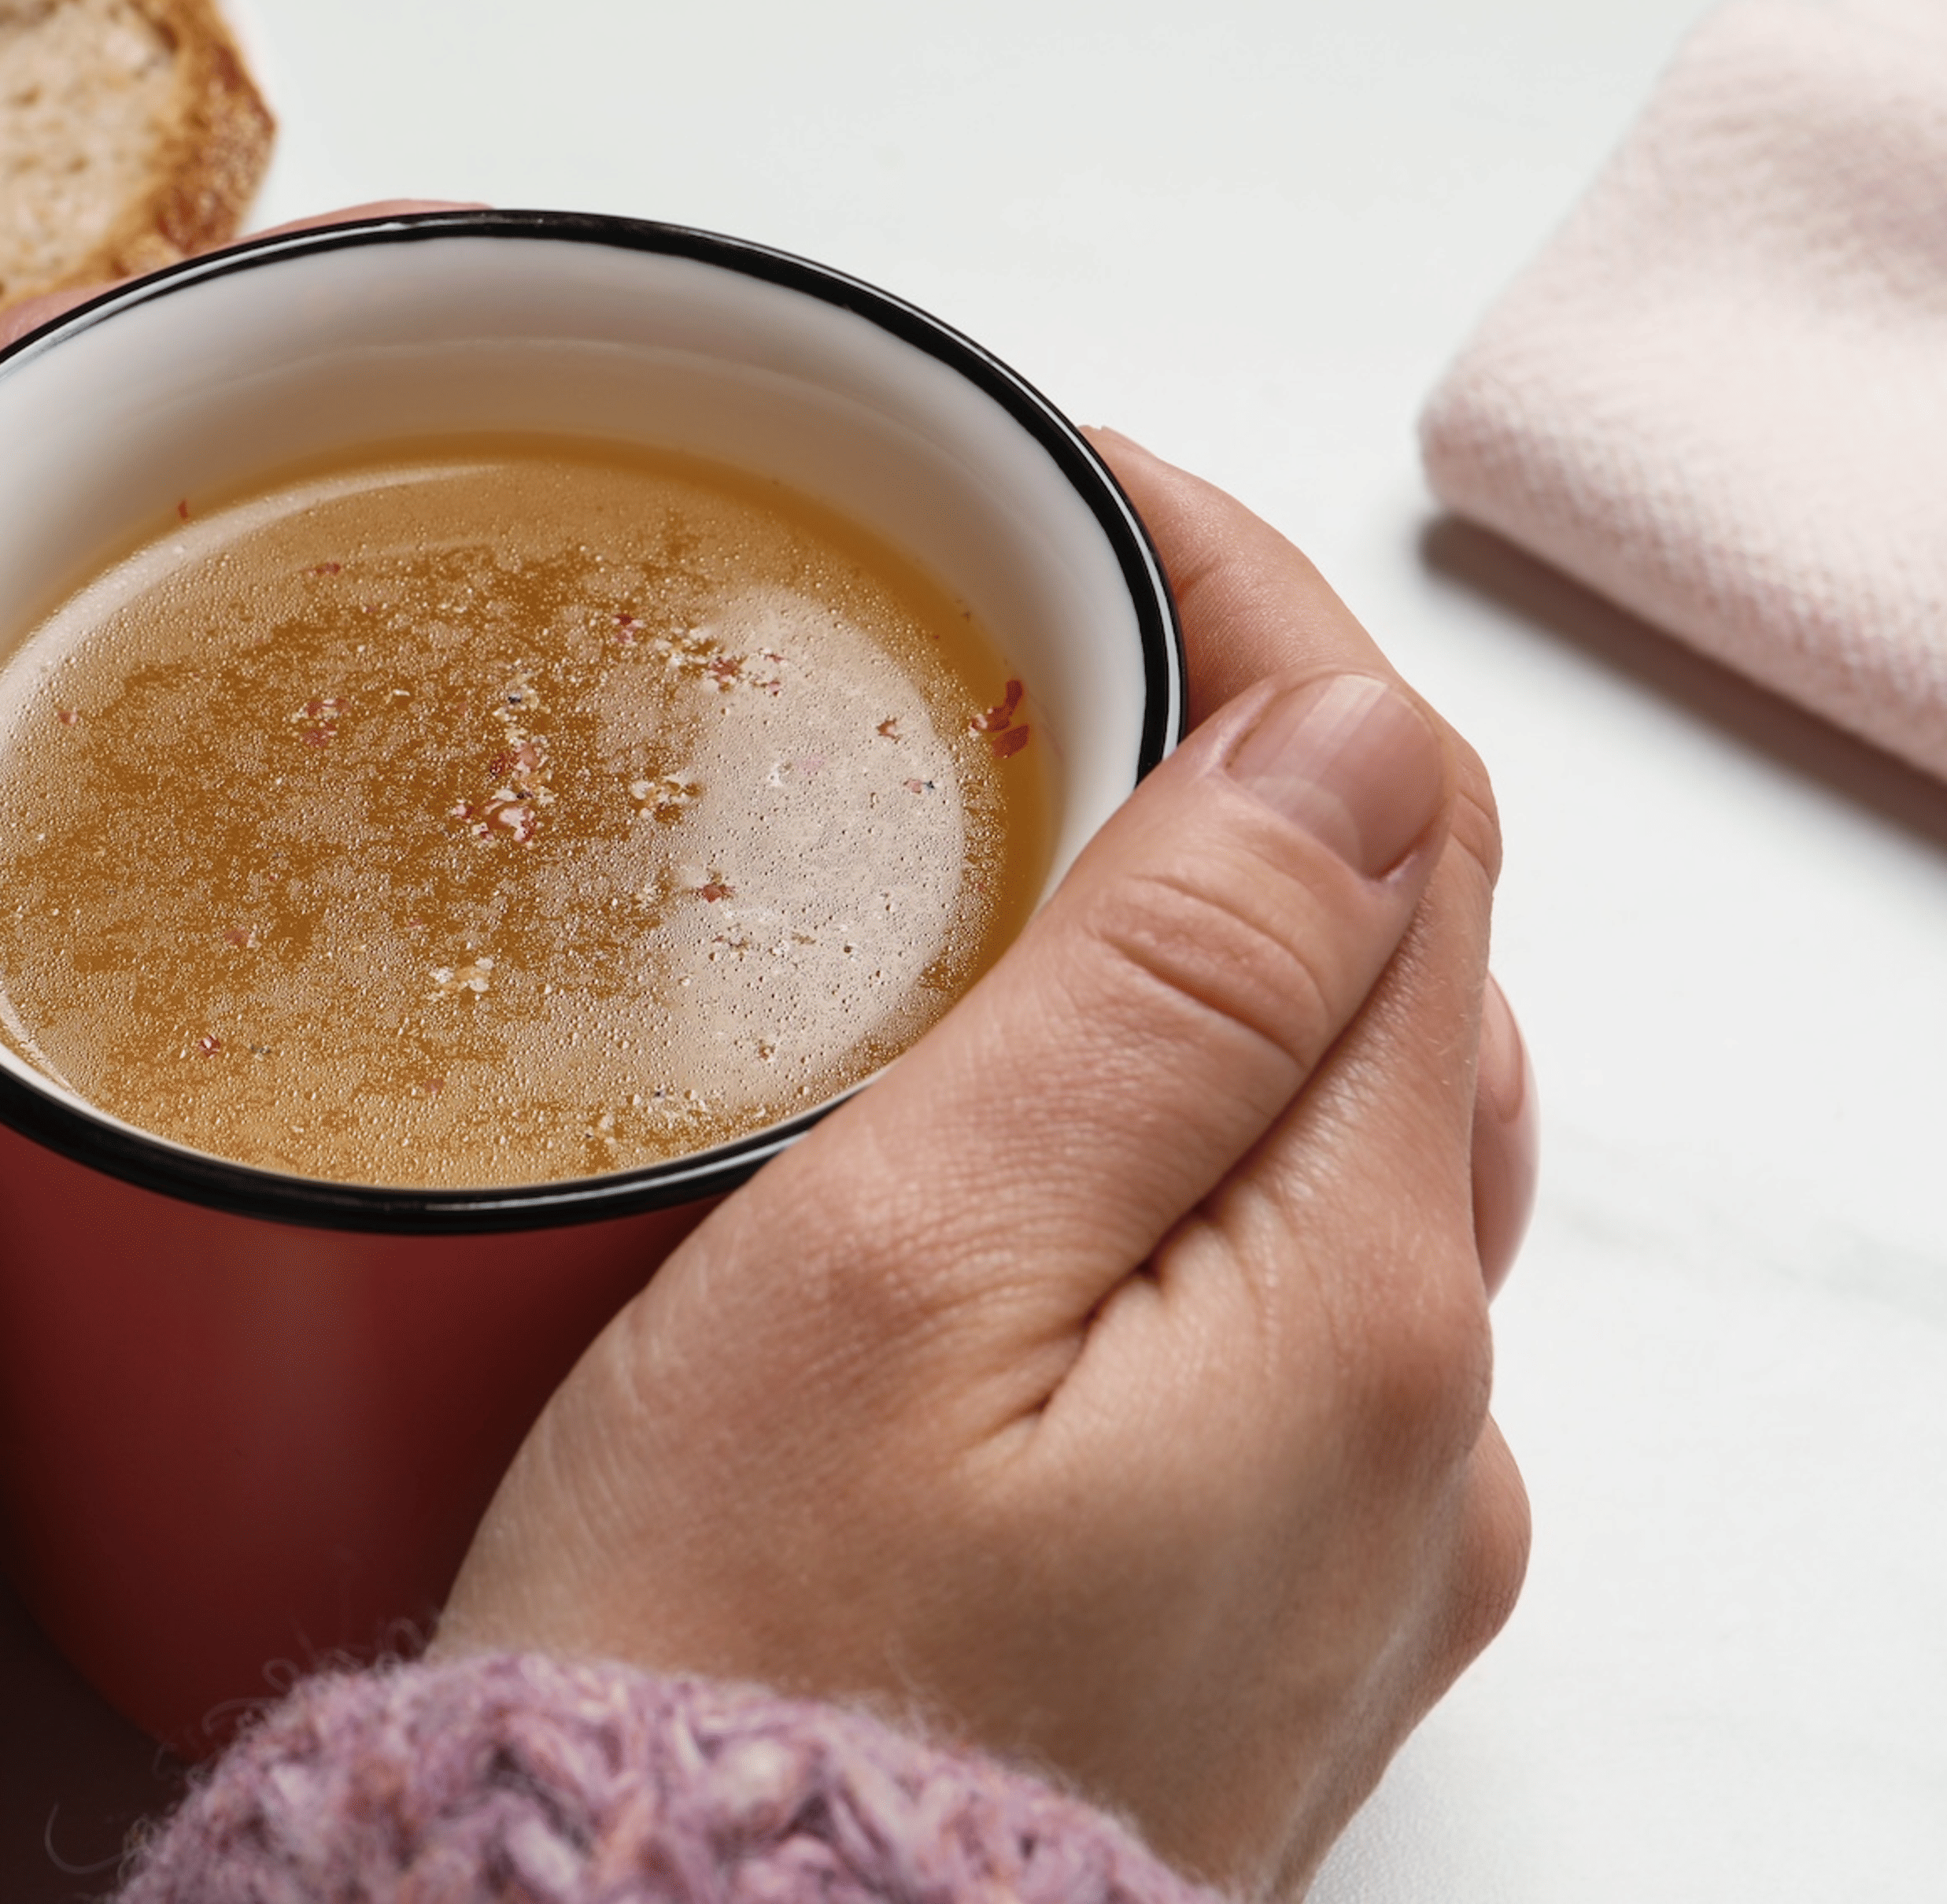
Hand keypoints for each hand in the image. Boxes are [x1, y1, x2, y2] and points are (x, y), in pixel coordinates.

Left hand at [0, 201, 478, 1501]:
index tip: (328, 331)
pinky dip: (207, 928)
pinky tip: (332, 919)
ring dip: (237, 749)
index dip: (129, 366)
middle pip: (33, 603)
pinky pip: (97, 965)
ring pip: (86, 787)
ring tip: (440, 696)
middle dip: (220, 551)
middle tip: (431, 516)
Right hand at [438, 431, 1534, 1901]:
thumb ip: (1159, 1000)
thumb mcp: (903, 1277)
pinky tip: (1040, 1143)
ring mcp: (1355, 1527)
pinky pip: (1277, 1294)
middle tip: (1012, 649)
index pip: (1399, 827)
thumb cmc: (738, 1668)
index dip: (1257, 615)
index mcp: (1355, 1300)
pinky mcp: (1251, 1600)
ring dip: (1213, 957)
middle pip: (1397, 974)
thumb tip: (1350, 748)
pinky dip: (1186, 1147)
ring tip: (1008, 857)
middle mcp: (1420, 1422)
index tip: (1083, 492)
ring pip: (1341, 1134)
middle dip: (1237, 767)